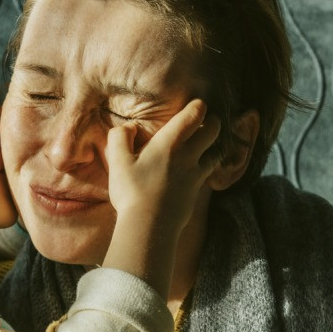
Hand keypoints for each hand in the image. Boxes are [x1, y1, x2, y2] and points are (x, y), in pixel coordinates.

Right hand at [102, 99, 219, 234]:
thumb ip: (120, 137)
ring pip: (215, 153)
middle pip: (213, 131)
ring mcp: (196, 175)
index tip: (198, 104)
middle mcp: (188, 155)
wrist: (149, 227)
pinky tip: (196, 171)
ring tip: (204, 146)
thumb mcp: (117, 161)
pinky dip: (205, 168)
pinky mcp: (196, 193)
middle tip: (207, 121)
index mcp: (170, 143)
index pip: (195, 115)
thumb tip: (129, 128)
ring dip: (212, 147)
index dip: (199, 106)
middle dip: (213, 122)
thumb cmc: (131, 192)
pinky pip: (207, 174)